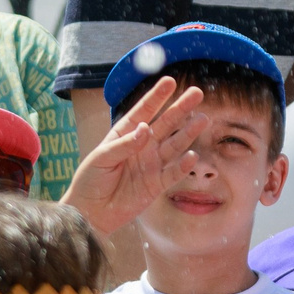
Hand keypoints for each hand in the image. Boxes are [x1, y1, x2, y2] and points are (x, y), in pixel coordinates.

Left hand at [61, 75, 207, 235]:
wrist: (90, 212)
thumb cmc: (90, 180)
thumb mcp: (102, 158)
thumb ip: (125, 144)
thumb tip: (146, 129)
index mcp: (126, 134)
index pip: (144, 111)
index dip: (157, 96)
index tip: (170, 81)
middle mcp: (142, 146)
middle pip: (166, 124)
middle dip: (181, 108)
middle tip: (197, 93)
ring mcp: (151, 164)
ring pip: (174, 145)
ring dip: (188, 133)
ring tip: (203, 119)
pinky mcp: (157, 184)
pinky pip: (173, 173)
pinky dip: (183, 166)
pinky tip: (192, 155)